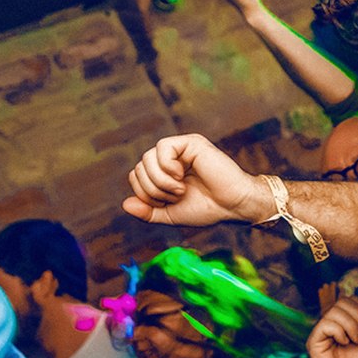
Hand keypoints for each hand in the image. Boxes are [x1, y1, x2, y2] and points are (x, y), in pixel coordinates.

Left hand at [123, 133, 272, 226]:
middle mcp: (171, 158)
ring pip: (147, 158)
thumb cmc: (207, 210)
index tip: (165, 204)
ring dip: (160, 181)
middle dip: (152, 189)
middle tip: (175, 197)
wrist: (232, 206)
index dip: (143, 193)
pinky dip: (167, 167)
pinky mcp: (191, 143)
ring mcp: (181, 149)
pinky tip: (181, 176)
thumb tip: (125, 204)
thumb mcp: (170, 215)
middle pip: (140, 167)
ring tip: (180, 189)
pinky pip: (162, 148)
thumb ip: (148, 211)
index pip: (136, 175)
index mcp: (164, 173)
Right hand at [306, 294, 357, 357]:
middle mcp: (331, 322)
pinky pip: (326, 324)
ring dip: (351, 325)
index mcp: (344, 320)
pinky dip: (339, 332)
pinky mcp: (314, 340)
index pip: (351, 299)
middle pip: (343, 301)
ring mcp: (321, 330)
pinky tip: (343, 343)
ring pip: (334, 311)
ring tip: (355, 341)